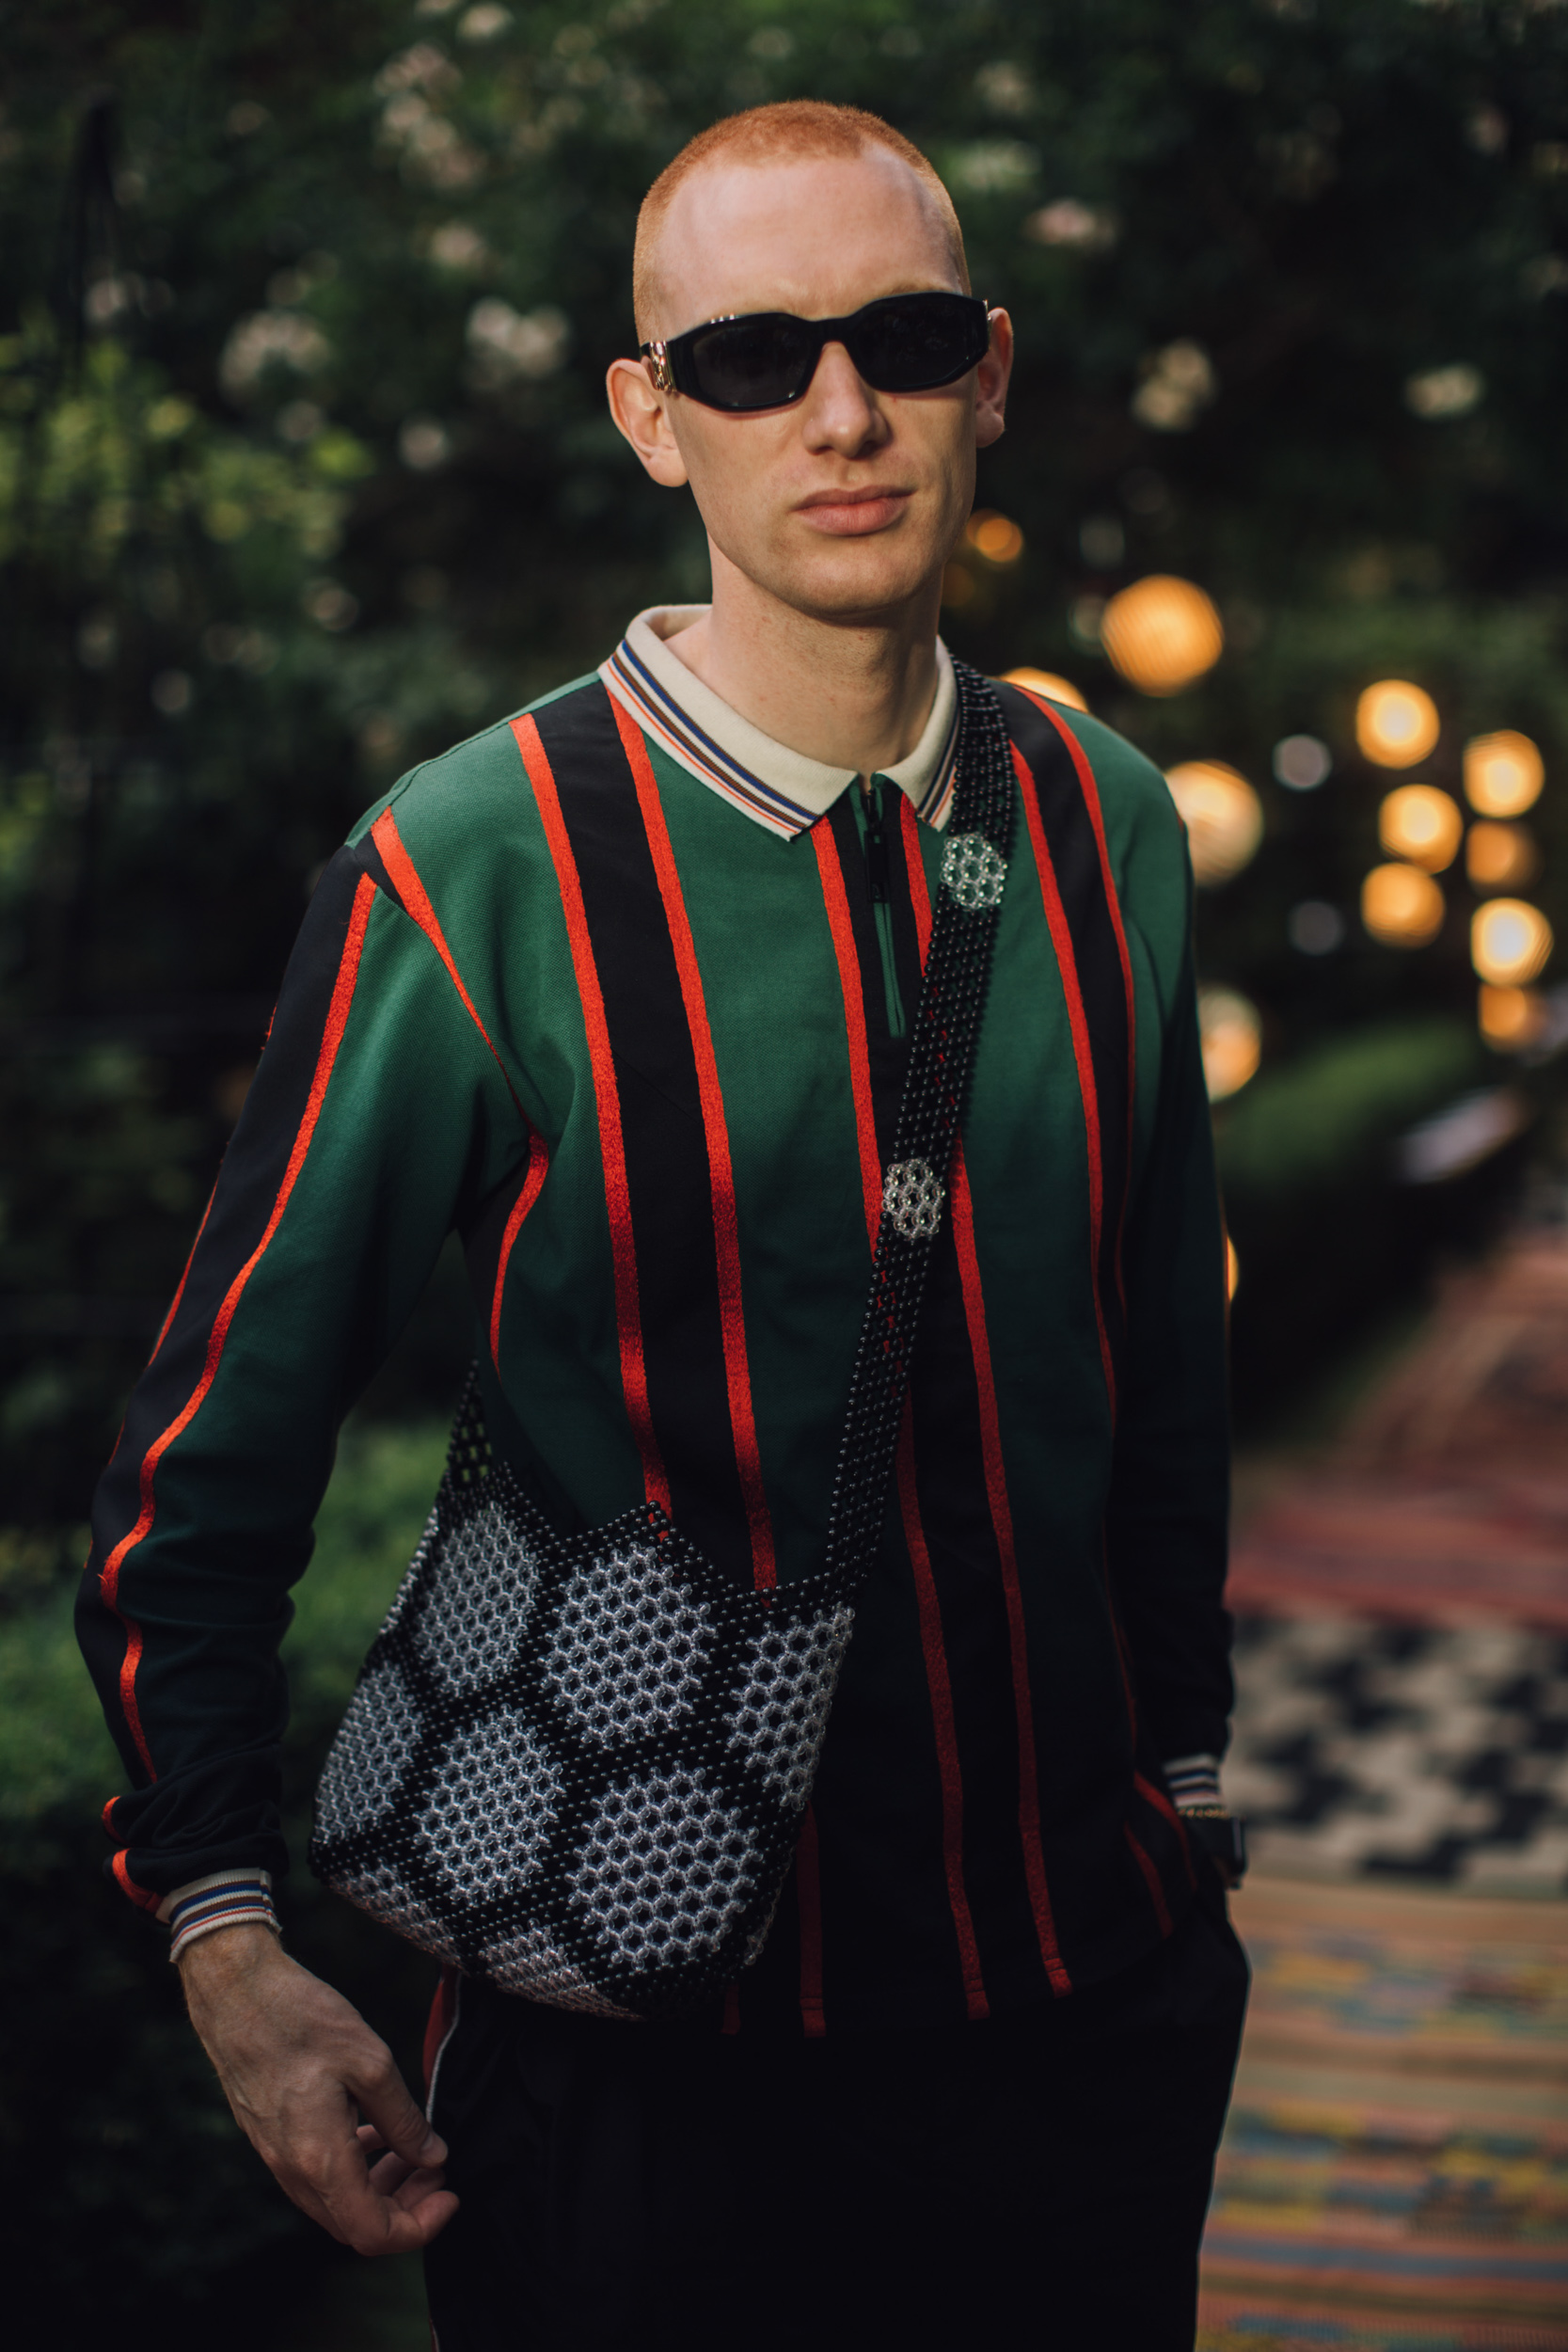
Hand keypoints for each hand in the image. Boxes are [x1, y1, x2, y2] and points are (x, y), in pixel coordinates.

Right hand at [178, 1923, 457, 2254]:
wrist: (237, 1993)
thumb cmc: (303, 2019)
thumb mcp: (371, 2063)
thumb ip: (404, 2120)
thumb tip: (434, 2158)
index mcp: (320, 2159)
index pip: (373, 2233)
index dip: (420, 2226)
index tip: (450, 2193)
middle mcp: (293, 2170)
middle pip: (355, 2225)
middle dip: (405, 2207)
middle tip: (438, 2169)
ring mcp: (277, 2157)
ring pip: (336, 2203)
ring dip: (380, 2189)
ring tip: (415, 2152)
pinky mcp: (271, 2137)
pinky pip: (317, 2176)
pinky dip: (354, 2170)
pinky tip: (376, 2133)